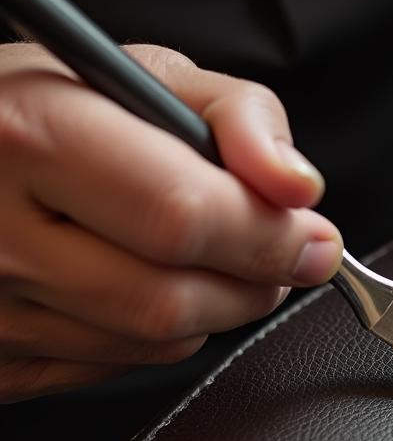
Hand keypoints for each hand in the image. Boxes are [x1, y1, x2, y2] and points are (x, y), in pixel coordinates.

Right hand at [0, 43, 342, 401]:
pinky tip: (139, 278)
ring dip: (215, 306)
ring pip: (155, 343)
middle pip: (173, 298)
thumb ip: (237, 115)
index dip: (268, 234)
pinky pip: (114, 367)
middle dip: (257, 278)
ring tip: (204, 254)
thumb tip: (297, 186)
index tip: (314, 236)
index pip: (181, 216)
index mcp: (30, 135)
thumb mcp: (138, 73)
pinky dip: (157, 330)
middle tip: (276, 250)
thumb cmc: (39, 109)